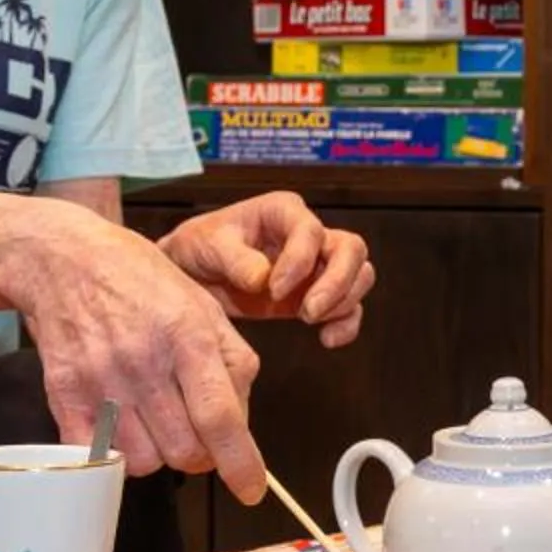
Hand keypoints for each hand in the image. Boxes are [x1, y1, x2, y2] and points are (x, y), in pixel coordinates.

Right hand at [17, 215, 266, 500]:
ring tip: (155, 421)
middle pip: (185, 451)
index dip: (240, 463)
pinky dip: (117, 453)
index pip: (220, 417)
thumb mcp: (204, 305)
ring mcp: (100, 380)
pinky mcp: (64, 394)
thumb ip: (234, 362)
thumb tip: (242, 424)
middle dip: (200, 454)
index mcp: (187, 335)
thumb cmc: (141, 281)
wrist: (63, 259)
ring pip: (146, 462)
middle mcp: (144, 361)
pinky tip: (123, 425)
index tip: (251, 490)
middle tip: (194, 431)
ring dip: (159, 454)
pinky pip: (99, 456)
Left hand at [161, 193, 374, 348]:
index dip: (299, 261)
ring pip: (359, 274)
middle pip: (351, 248)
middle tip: (308, 312)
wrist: (192, 274)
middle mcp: (307, 234)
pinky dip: (347, 324)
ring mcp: (317, 264)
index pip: (310, 230)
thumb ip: (234, 259)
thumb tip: (262, 278)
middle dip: (337, 282)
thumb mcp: (205, 245)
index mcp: (281, 211)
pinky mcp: (317, 293)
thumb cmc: (198, 248)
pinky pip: (350, 306)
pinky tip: (327, 339)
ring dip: (344, 301)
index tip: (273, 289)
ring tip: (308, 319)